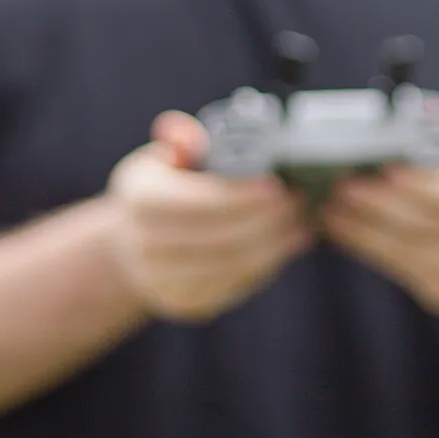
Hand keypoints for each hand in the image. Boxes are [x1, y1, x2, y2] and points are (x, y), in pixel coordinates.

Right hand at [105, 110, 314, 322]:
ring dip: (273, 243)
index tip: (275, 185)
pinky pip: (232, 286)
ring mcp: (160, 281)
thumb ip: (180, 140)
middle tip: (299, 200)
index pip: (193, 202)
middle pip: (216, 237)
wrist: (136, 241)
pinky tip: (290, 242)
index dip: (238, 197)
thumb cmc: (164, 186)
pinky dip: (267, 264)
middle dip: (265, 220)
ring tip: (302, 220)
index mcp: (138, 199)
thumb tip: (185, 134)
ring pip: (229, 266)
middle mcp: (141, 246)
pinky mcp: (184, 303)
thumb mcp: (165, 155)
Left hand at [320, 84, 438, 317]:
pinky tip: (340, 228)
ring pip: (412, 249)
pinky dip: (367, 247)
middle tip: (342, 183)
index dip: (419, 183)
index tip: (382, 167)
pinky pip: (402, 269)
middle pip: (430, 222)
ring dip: (366, 228)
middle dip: (381, 204)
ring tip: (332, 204)